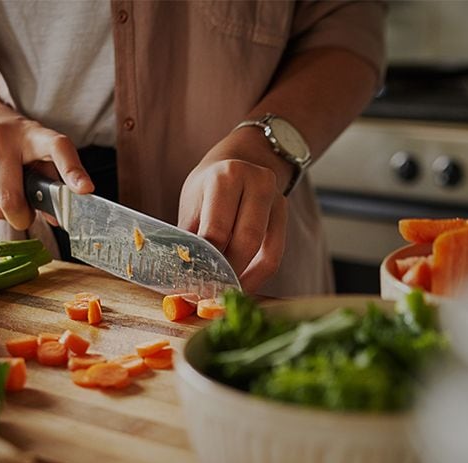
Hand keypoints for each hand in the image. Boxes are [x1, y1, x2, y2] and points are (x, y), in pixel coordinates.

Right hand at [0, 99, 93, 228]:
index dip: (72, 171)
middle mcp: (1, 138)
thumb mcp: (37, 150)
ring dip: (4, 213)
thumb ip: (52, 182)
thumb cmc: (13, 143)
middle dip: (22, 217)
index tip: (85, 190)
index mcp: (32, 134)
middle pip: (11, 199)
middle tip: (26, 214)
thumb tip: (59, 217)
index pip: (57, 148)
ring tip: (6, 193)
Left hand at [178, 129, 289, 292]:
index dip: (205, 263)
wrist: (239, 161)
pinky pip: (275, 255)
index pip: (217, 231)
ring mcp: (276, 198)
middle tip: (210, 295)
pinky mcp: (284, 215)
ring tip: (224, 294)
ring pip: (264, 252)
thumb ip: (190, 239)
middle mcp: (257, 182)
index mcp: (226, 177)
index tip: (194, 287)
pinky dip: (257, 275)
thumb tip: (183, 279)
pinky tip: (242, 285)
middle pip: (244, 242)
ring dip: (244, 279)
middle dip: (227, 274)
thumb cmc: (208, 188)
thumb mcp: (192, 204)